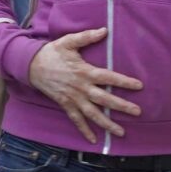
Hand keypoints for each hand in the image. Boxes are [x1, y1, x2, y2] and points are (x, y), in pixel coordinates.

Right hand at [25, 28, 144, 143]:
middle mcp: (81, 88)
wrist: (31, 66)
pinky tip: (94, 140)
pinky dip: (85, 131)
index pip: (108, 77)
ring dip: (107, 124)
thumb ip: (87, 36)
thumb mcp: (69, 41)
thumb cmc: (52, 52)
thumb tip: (105, 30)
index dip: (124, 82)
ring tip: (121, 132)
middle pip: (104, 99)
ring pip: (93, 114)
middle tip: (138, 112)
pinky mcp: (65, 105)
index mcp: (85, 72)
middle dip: (122, 106)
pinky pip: (76, 120)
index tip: (139, 86)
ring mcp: (73, 99)